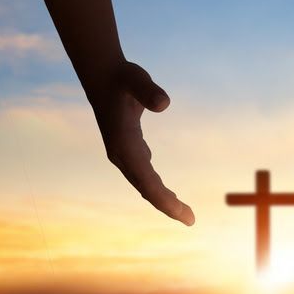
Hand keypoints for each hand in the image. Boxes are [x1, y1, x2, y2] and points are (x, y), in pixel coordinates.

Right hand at [86, 61, 193, 225]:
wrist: (102, 73)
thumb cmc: (122, 76)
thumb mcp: (136, 79)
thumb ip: (149, 91)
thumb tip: (164, 104)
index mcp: (123, 145)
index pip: (147, 181)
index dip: (166, 201)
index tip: (186, 216)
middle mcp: (121, 154)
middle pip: (146, 188)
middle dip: (167, 206)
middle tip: (191, 220)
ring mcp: (123, 152)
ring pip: (144, 183)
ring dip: (162, 198)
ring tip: (184, 212)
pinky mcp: (128, 147)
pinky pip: (144, 174)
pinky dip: (156, 186)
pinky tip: (166, 192)